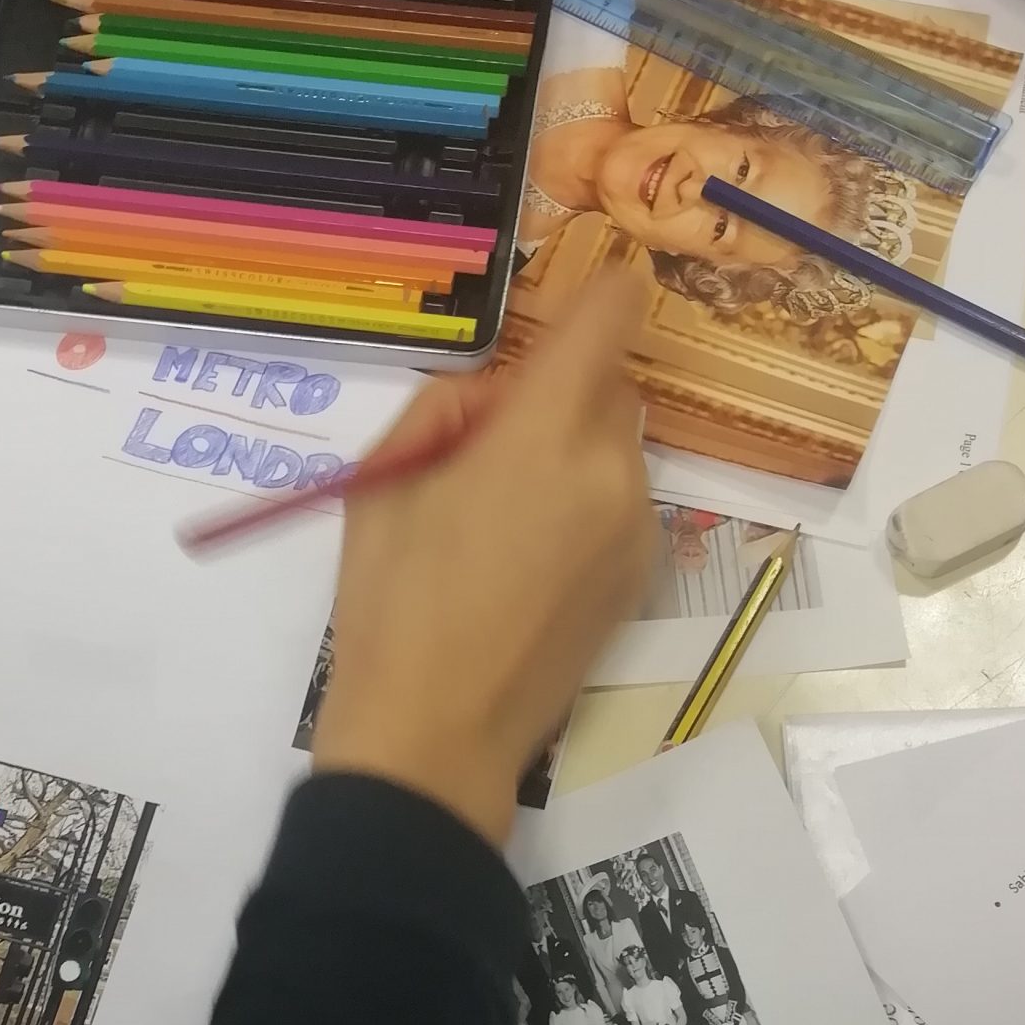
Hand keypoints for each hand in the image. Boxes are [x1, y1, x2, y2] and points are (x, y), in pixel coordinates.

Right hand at [313, 268, 653, 845]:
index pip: (610, 319)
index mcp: (544, 437)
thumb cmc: (392, 605)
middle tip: (478, 448)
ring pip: (615, 447)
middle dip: (556, 393)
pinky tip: (522, 561)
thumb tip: (498, 395)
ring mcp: (635, 531)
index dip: (601, 292)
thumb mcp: (385, 479)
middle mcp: (610, 474)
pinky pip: (619, 504)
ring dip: (569, 451)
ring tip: (492, 518)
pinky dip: (582, 504)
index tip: (586, 287)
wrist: (436, 736)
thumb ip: (449, 406)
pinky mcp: (639, 579)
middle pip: (608, 386)